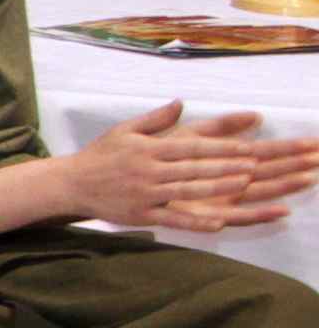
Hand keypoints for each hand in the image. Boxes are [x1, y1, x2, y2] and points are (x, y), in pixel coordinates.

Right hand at [66, 100, 318, 232]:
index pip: (192, 147)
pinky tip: (217, 224)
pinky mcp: (141, 215)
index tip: (247, 148)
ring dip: (219, 188)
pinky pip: (173, 220)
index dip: (222, 148)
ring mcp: (145, 194)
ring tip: (245, 185)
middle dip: (228, 167)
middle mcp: (148, 171)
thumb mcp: (124, 130)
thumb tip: (181, 103)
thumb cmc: (100, 155)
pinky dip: (195, 223)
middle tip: (257, 166)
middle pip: (196, 169)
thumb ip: (155, 119)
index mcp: (148, 149)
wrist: (69, 184)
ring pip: (189, 191)